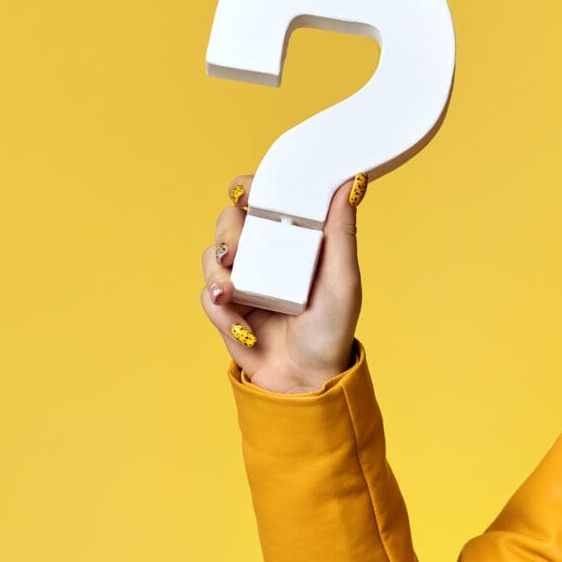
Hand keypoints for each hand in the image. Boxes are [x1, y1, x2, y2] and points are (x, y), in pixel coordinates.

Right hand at [200, 171, 364, 392]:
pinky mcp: (226, 308)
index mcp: (291, 239)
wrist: (309, 378)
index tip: (247, 192)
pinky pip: (208, 295)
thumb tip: (352, 183)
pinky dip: (221, 308)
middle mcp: (264, 254)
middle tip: (238, 251)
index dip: (248, 188)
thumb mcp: (343, 279)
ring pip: (212, 255)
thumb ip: (342, 231)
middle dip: (228, 231)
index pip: (262, 199)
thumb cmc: (332, 328)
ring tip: (232, 291)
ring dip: (218, 270)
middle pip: (228, 220)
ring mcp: (242, 280)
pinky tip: (243, 326)